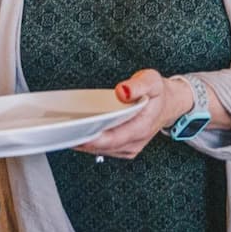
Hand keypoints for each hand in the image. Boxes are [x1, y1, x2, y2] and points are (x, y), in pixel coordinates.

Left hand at [74, 69, 192, 160]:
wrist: (170, 104)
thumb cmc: (158, 93)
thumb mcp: (152, 81)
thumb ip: (137, 85)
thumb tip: (122, 91)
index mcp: (142, 127)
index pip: (114, 138)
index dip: (93, 139)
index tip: (75, 135)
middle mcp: (135, 142)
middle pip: (103, 147)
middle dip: (82, 140)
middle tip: (61, 131)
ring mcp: (129, 148)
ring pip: (101, 151)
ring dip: (83, 143)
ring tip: (65, 132)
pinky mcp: (124, 149)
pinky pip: (103, 150)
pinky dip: (90, 144)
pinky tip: (79, 134)